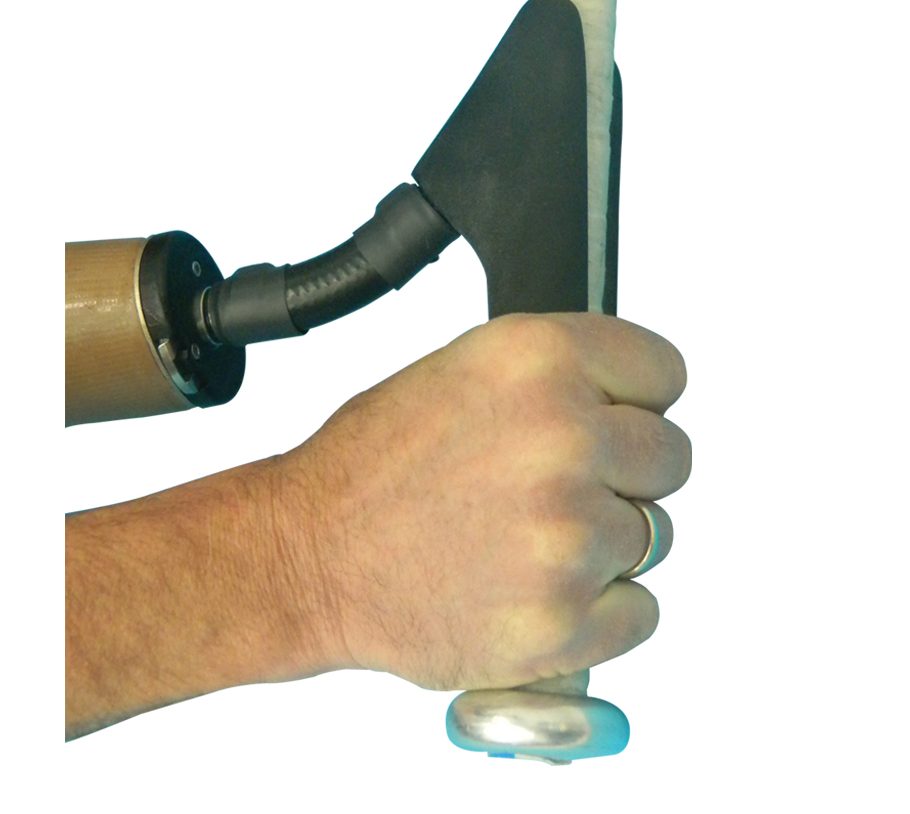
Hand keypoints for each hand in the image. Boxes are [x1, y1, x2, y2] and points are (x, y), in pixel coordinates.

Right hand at [285, 312, 689, 691]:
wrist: (308, 555)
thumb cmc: (374, 466)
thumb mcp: (462, 372)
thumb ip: (557, 378)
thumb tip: (632, 404)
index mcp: (538, 358)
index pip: (664, 372)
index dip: (635, 400)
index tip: (610, 421)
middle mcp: (563, 436)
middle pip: (671, 457)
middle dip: (624, 475)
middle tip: (554, 490)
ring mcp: (567, 533)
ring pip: (656, 537)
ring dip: (603, 544)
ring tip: (522, 542)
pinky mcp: (563, 620)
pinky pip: (642, 611)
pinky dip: (599, 611)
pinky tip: (533, 589)